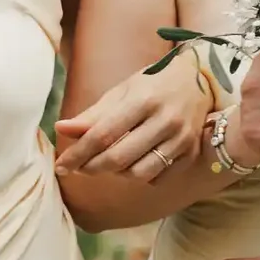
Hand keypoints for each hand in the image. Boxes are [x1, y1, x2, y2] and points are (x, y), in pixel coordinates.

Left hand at [54, 53, 214, 183]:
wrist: (199, 80)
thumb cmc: (153, 84)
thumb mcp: (122, 92)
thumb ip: (92, 115)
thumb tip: (61, 130)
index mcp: (143, 100)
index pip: (102, 135)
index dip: (77, 154)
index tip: (60, 166)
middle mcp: (165, 120)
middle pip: (118, 159)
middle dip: (92, 167)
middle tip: (80, 166)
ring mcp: (182, 139)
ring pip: (139, 173)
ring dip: (117, 173)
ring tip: (111, 161)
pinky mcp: (191, 152)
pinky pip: (158, 178)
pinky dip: (141, 176)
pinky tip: (136, 163)